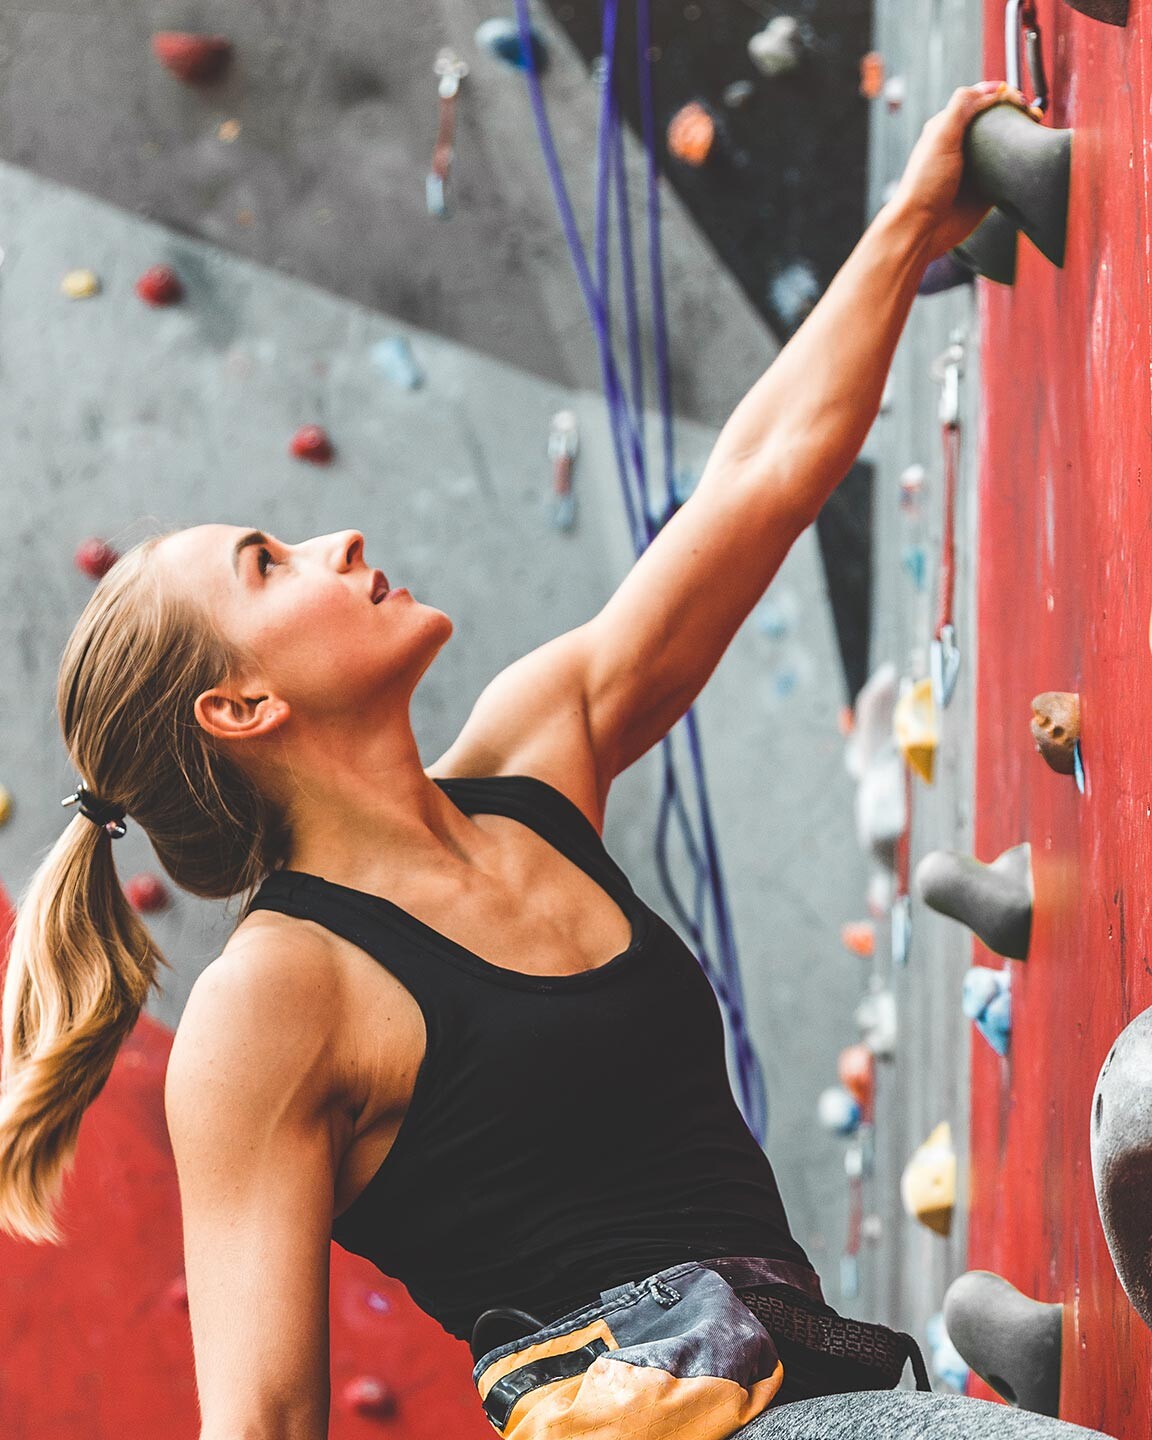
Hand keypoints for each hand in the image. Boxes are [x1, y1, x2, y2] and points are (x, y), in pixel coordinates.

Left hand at [889, 81, 1036, 259]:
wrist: (922, 230)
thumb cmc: (925, 184)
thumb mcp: (940, 137)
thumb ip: (961, 108)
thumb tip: (990, 89)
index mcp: (949, 128)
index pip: (980, 100)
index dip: (1001, 94)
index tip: (1018, 99)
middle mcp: (963, 145)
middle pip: (996, 121)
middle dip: (1017, 113)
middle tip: (1033, 114)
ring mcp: (976, 168)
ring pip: (1006, 145)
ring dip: (1022, 136)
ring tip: (1037, 129)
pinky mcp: (987, 190)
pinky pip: (1009, 172)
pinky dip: (1021, 164)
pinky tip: (1032, 158)